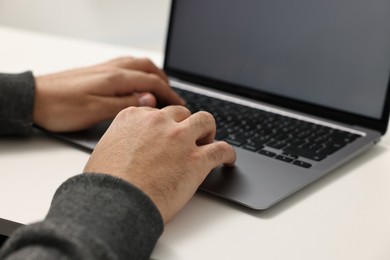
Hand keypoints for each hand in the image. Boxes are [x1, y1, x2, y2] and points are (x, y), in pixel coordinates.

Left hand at [33, 57, 184, 131]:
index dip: (169, 94)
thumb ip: (125, 104)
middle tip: (173, 97)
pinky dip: (138, 72)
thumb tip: (150, 99)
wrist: (33, 98)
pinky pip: (125, 66)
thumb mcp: (95, 111)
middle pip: (147, 68)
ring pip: (137, 65)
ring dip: (153, 74)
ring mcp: (104, 69)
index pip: (152, 82)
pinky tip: (136, 82)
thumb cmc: (60, 107)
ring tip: (160, 88)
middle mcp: (111, 69)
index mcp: (114, 78)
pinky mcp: (97, 73)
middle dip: (164, 81)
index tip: (179, 105)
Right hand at [83, 106, 235, 222]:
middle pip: (182, 113)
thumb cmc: (106, 184)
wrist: (116, 203)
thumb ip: (121, 139)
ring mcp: (180, 138)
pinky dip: (228, 154)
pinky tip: (228, 160)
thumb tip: (127, 146)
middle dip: (186, 124)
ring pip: (206, 121)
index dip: (165, 123)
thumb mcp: (104, 150)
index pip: (158, 112)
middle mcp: (159, 122)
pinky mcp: (197, 159)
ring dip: (208, 131)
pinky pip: (222, 149)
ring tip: (209, 141)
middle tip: (188, 138)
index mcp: (134, 117)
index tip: (168, 131)